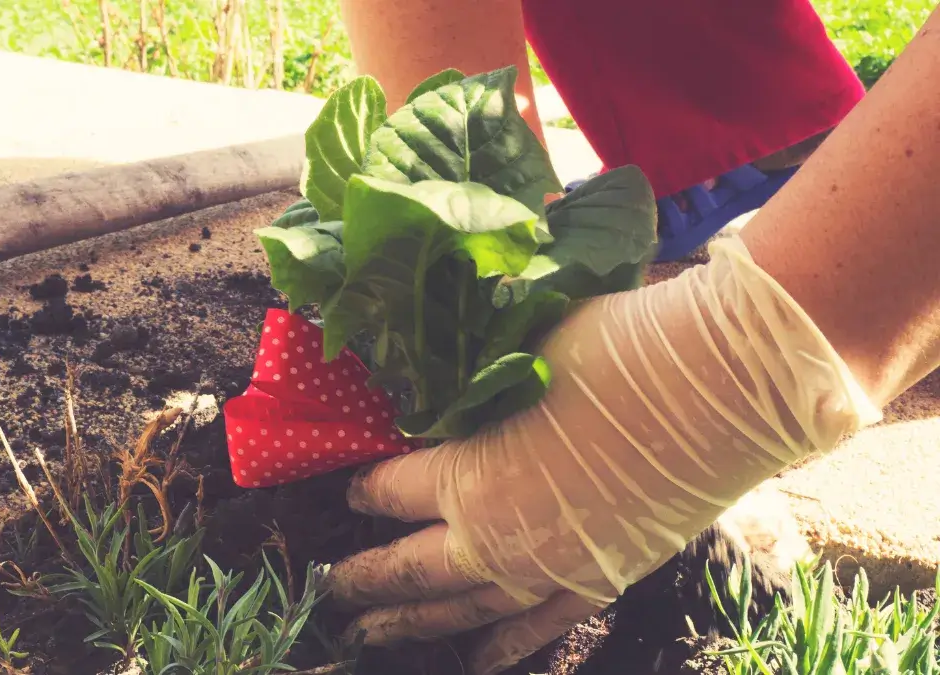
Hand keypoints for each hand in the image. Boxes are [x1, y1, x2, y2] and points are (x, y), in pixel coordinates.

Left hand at [326, 238, 880, 674]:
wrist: (722, 384)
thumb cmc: (615, 349)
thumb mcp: (518, 352)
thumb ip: (468, 384)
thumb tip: (435, 384)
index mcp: (466, 473)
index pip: (390, 492)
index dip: (365, 490)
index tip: (351, 491)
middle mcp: (496, 535)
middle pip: (410, 570)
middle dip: (364, 582)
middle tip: (330, 595)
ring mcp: (550, 567)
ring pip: (463, 611)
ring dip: (413, 625)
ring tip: (370, 638)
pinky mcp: (601, 579)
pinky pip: (538, 625)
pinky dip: (505, 647)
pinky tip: (479, 661)